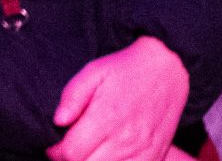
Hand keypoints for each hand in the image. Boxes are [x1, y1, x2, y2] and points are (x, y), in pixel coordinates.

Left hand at [47, 36, 190, 160]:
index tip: (54, 147)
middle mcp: (126, 140)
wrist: (167, 70)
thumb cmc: (125, 71)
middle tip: (69, 150)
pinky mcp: (156, 157)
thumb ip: (72, 96)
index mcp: (107, 118)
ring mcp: (143, 152)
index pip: (72, 153)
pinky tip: (107, 156)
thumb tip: (58, 121)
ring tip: (88, 152)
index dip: (57, 154)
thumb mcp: (94, 72)